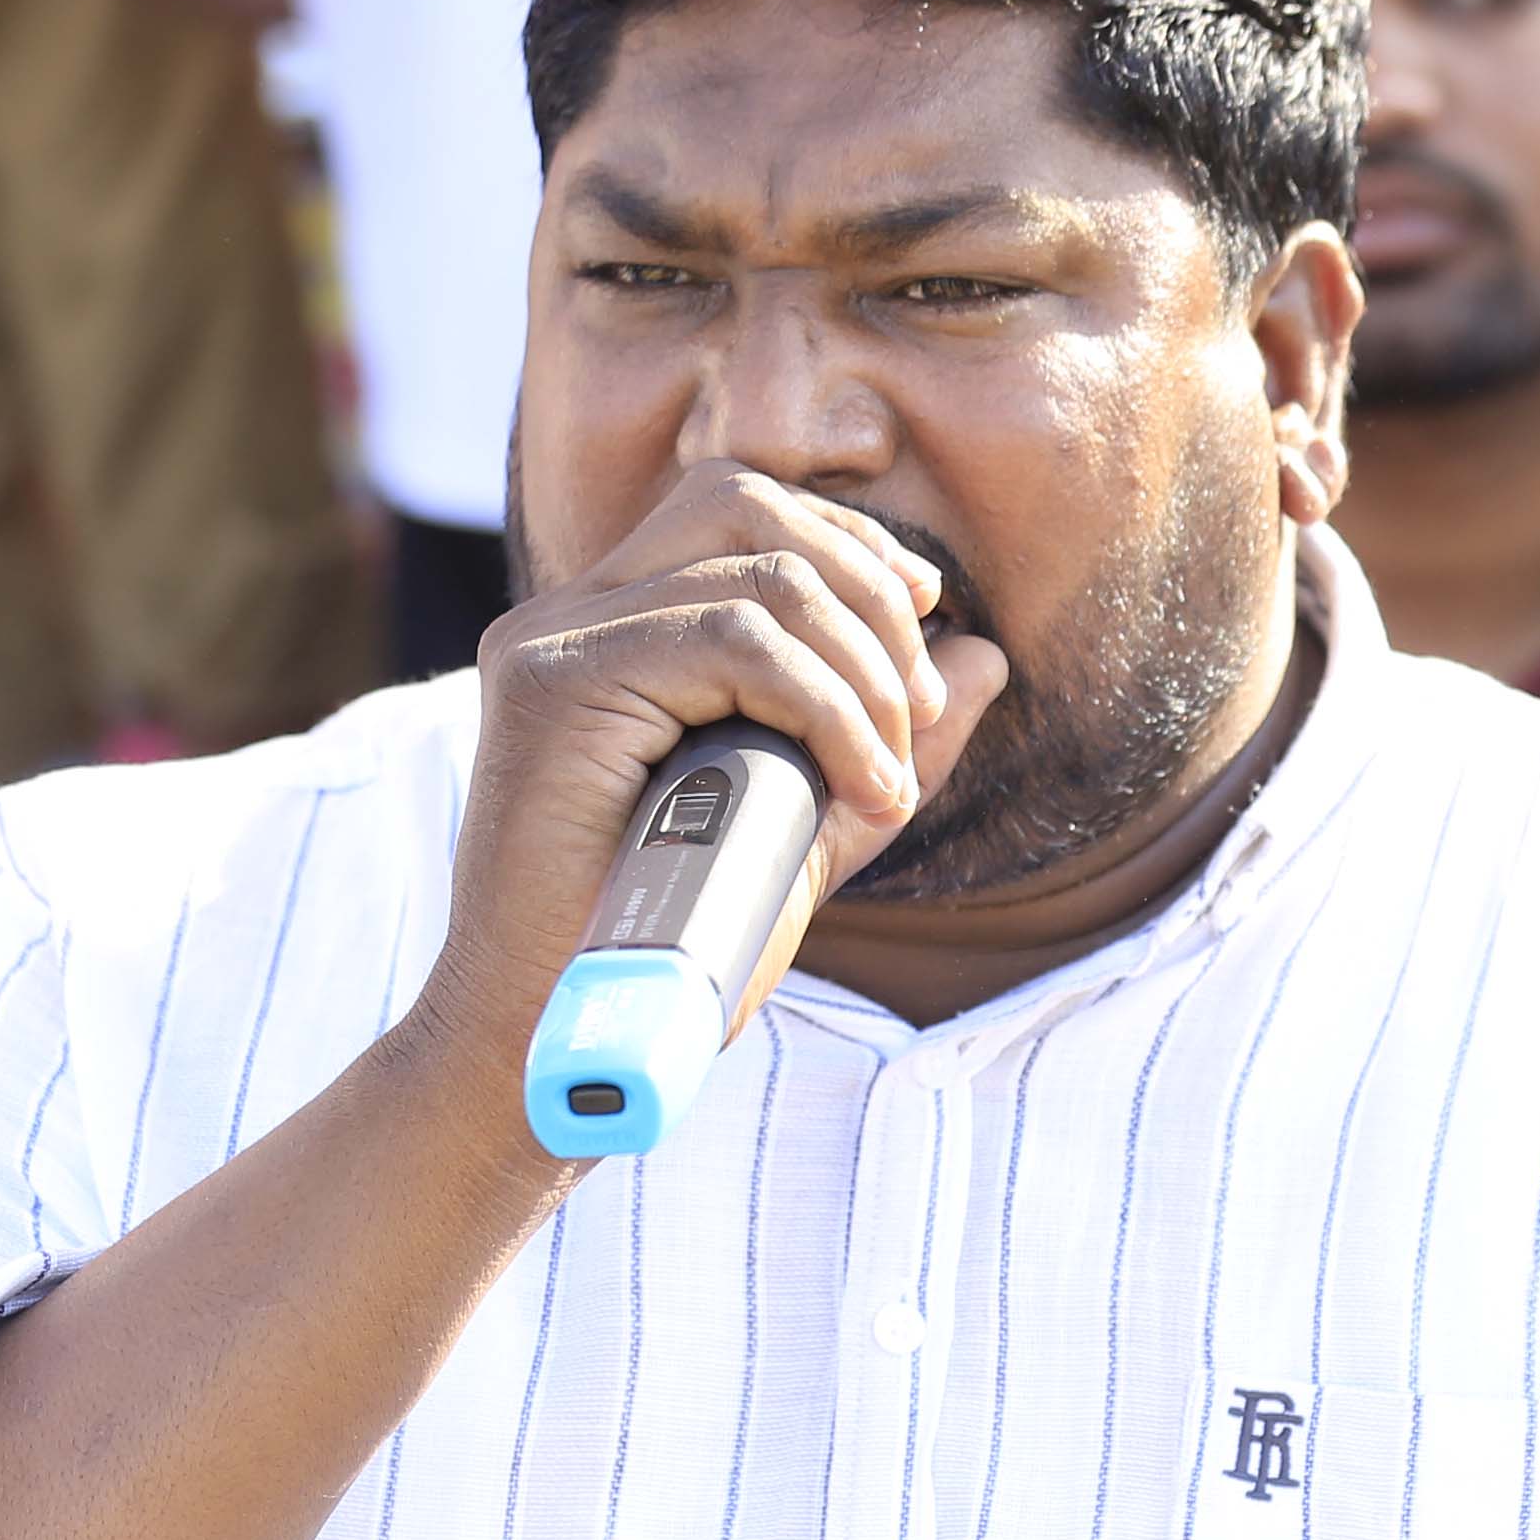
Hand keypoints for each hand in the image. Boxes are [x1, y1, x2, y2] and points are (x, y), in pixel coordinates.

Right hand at [408, 461, 1013, 1081]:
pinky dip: (826, 709)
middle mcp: (570, 613)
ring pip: (756, 577)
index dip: (849, 545)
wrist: (557, 1037)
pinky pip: (728, 641)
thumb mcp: (807, 822)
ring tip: (888, 776)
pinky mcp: (552, 684)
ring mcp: (552, 639)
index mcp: (612, 624)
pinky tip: (862, 786)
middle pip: (745, 503)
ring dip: (862, 674)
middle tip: (920, 713)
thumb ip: (881, 735)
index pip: (739, 508)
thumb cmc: (669, 945)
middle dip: (866, 593)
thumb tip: (987, 653)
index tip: (924, 627)